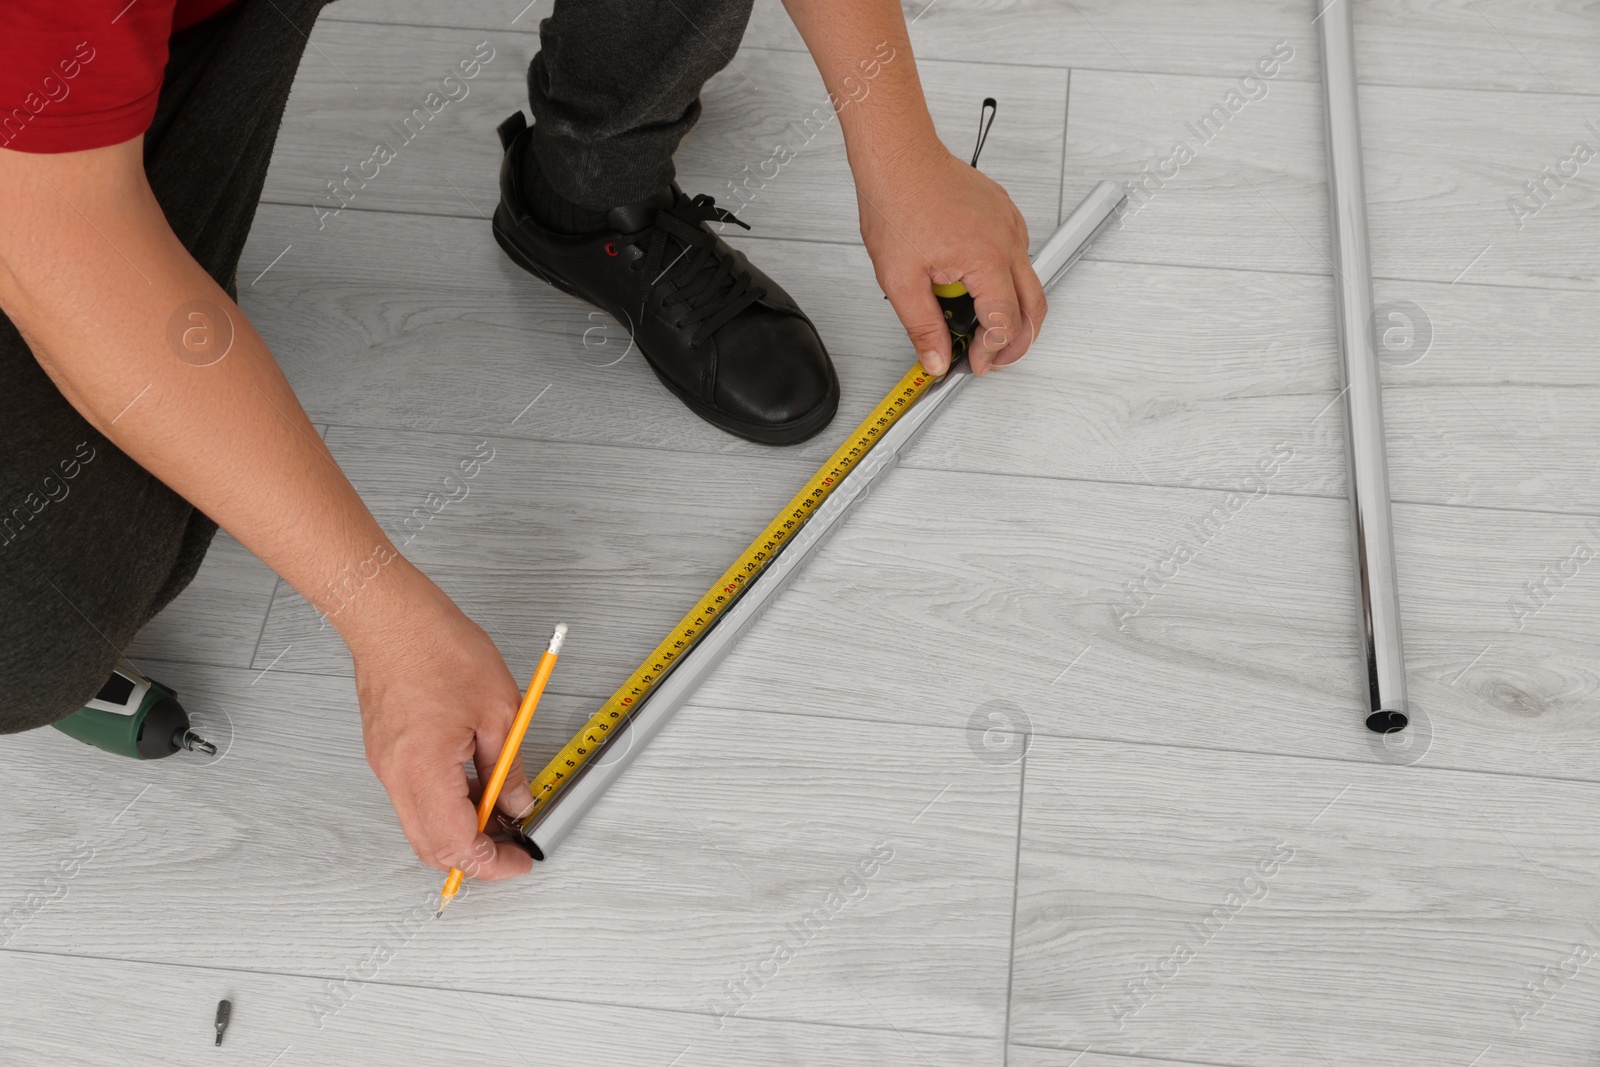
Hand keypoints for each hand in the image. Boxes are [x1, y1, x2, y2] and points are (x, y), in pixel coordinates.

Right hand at [345, 565, 534, 883]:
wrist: (393, 617)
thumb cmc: (439, 648)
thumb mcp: (499, 710)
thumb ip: (509, 767)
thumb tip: (518, 802)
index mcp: (425, 770)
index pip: (457, 845)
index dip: (493, 863)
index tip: (520, 860)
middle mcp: (397, 776)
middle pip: (432, 847)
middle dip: (475, 856)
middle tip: (512, 844)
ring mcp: (385, 767)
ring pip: (422, 825)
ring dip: (461, 829)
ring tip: (501, 808)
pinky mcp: (384, 754)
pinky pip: (414, 798)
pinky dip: (446, 805)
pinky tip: (475, 784)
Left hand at [855, 141, 1046, 375]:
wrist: (898, 156)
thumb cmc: (897, 202)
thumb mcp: (900, 279)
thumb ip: (923, 326)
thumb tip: (936, 360)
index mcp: (987, 258)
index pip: (1005, 323)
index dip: (990, 352)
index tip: (972, 363)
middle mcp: (1008, 240)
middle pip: (1035, 308)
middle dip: (1016, 342)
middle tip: (992, 359)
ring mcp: (1010, 224)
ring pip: (1029, 282)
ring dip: (1010, 310)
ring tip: (976, 325)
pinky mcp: (1005, 213)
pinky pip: (1017, 256)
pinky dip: (1004, 280)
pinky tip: (974, 286)